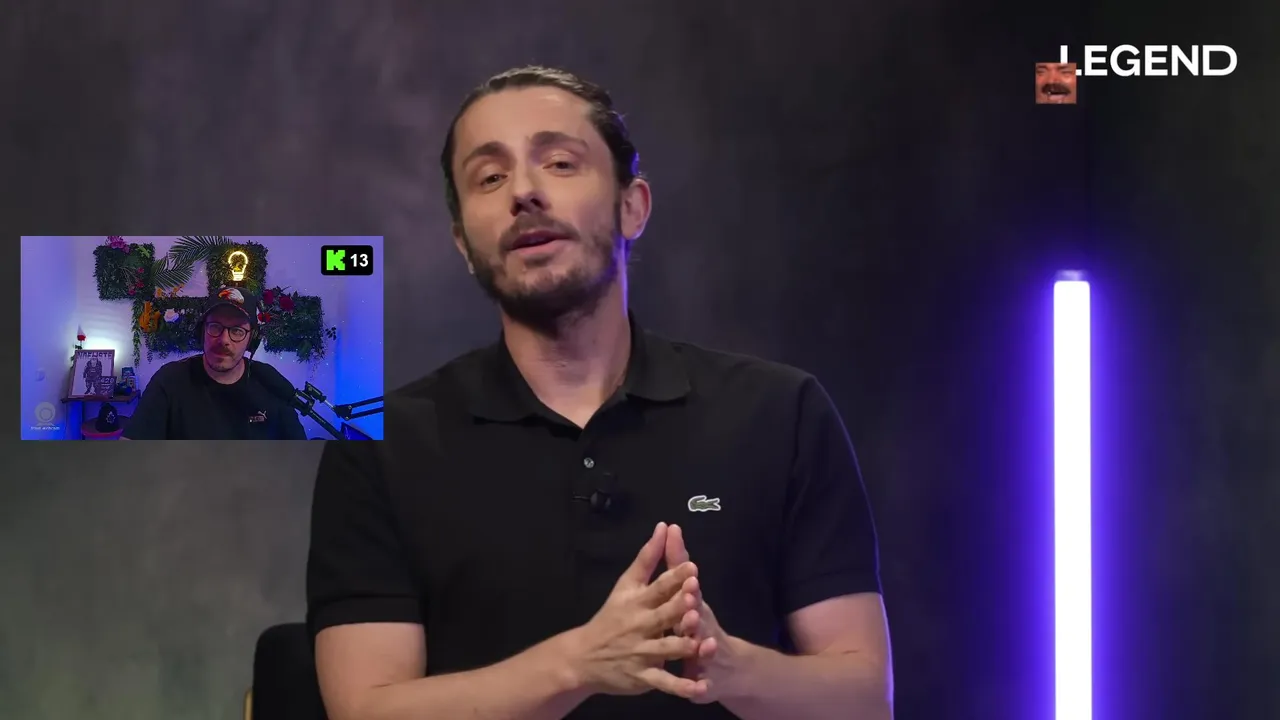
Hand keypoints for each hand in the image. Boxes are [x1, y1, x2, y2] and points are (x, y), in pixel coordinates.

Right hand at [565, 522, 708, 698]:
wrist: (584, 656)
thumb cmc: (611, 615)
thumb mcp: (626, 584)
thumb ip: (647, 557)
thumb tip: (664, 526)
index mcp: (637, 602)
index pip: (657, 587)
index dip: (674, 578)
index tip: (692, 568)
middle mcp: (639, 626)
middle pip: (662, 616)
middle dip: (678, 609)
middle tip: (694, 599)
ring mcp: (641, 653)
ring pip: (666, 650)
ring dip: (683, 646)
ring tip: (701, 643)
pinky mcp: (644, 677)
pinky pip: (665, 682)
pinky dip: (683, 687)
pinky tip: (702, 687)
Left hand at [665, 524, 738, 703]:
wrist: (727, 668)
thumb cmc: (697, 624)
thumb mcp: (687, 592)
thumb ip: (675, 562)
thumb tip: (670, 527)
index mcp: (694, 608)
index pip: (691, 591)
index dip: (689, 582)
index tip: (689, 571)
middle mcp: (704, 629)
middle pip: (701, 618)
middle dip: (697, 610)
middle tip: (693, 602)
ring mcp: (708, 654)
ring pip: (706, 649)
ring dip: (705, 645)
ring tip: (705, 643)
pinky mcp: (705, 679)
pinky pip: (702, 683)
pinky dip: (701, 686)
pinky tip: (700, 687)